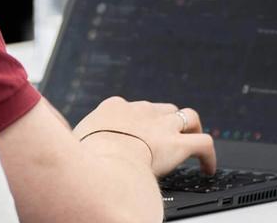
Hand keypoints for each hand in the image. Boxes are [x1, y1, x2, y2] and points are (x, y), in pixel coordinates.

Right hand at [73, 96, 216, 177]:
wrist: (103, 157)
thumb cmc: (85, 152)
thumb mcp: (74, 137)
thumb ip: (77, 136)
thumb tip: (67, 142)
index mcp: (114, 107)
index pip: (130, 108)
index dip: (136, 123)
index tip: (136, 137)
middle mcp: (140, 110)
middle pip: (162, 108)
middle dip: (166, 122)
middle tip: (167, 140)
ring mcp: (160, 125)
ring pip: (187, 116)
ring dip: (191, 129)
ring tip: (193, 146)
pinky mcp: (178, 144)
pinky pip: (204, 143)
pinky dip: (209, 154)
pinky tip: (208, 168)